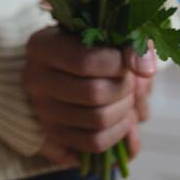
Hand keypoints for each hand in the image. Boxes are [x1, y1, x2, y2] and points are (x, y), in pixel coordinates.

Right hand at [23, 27, 154, 165]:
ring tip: (127, 98)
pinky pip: (95, 143)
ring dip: (125, 111)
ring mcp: (41, 109)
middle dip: (124, 89)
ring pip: (97, 120)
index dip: (117, 65)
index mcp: (41, 46)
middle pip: (94, 93)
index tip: (125, 62)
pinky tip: (122, 119)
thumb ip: (133, 45)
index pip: (85, 62)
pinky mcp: (54, 134)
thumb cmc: (93, 48)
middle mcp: (34, 79)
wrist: (71, 70)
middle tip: (129, 82)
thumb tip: (145, 70)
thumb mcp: (111, 36)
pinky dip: (118, 133)